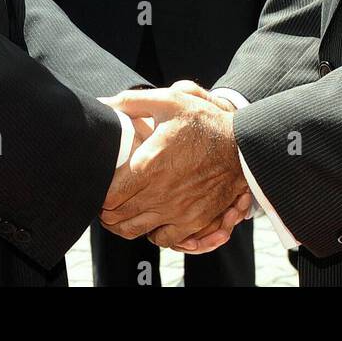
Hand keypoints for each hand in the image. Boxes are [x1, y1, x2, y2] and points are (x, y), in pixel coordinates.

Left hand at [99, 85, 250, 251]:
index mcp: (148, 165)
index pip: (108, 194)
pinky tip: (150, 218)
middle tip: (105, 200)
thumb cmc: (204, 122)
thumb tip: (105, 102)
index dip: (99, 192)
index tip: (100, 184)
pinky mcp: (192, 222)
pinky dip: (151, 233)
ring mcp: (176, 211)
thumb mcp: (169, 101)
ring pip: (134, 231)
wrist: (242, 146)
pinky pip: (162, 240)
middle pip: (117, 216)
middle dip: (106, 210)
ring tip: (121, 212)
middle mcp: (159, 193)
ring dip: (123, 223)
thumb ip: (132, 102)